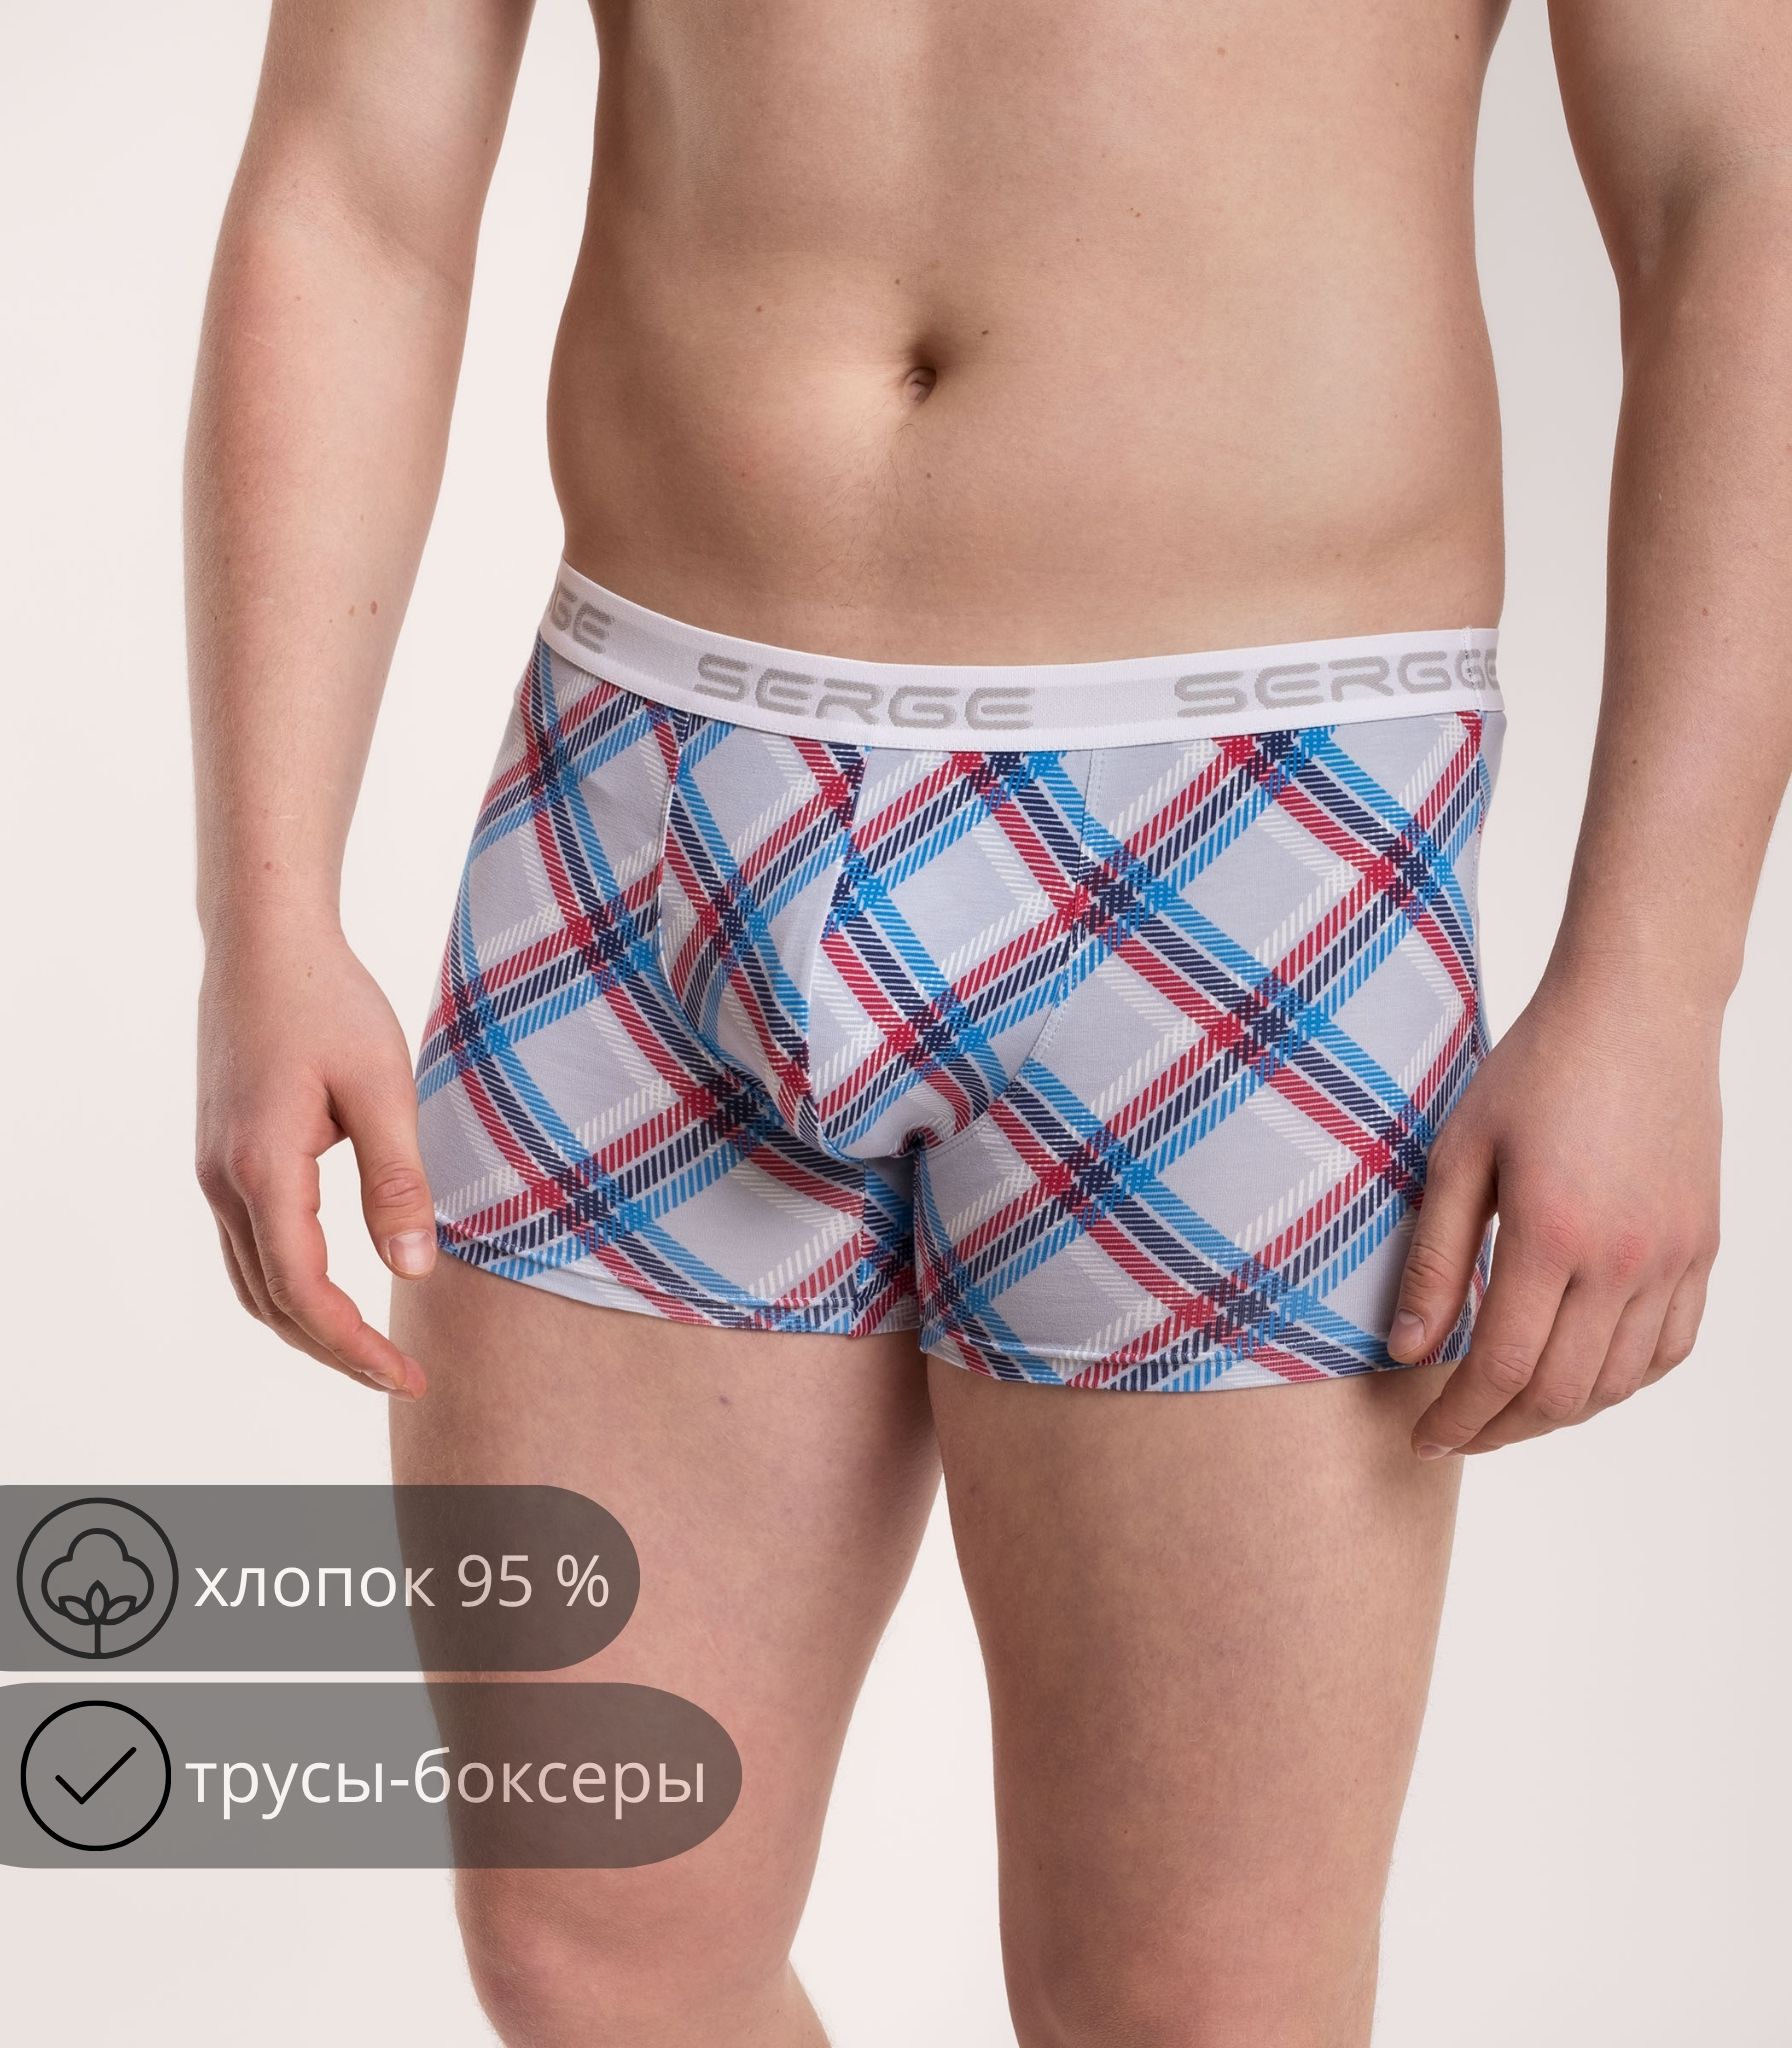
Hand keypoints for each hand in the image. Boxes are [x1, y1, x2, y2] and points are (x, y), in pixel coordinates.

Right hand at [196, 920, 432, 1395]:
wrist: (264, 944)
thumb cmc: (329, 1002)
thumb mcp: (383, 1087)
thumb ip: (398, 1181)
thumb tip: (414, 1268)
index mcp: (263, 1170)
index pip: (304, 1294)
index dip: (355, 1348)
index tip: (408, 1377)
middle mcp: (224, 1182)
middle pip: (272, 1303)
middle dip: (335, 1352)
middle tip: (401, 1378)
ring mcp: (215, 1172)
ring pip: (253, 1282)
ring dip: (308, 1327)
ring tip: (372, 1353)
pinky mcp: (223, 1157)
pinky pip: (249, 1249)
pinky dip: (288, 1288)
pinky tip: (333, 1296)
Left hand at [1388, 969, 1720, 1456]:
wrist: (1639, 1011)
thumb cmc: (1536, 1069)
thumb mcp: (1459, 1153)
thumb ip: (1438, 1260)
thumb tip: (1410, 1352)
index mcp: (1553, 1235)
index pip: (1503, 1368)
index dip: (1459, 1417)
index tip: (1422, 1436)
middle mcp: (1625, 1260)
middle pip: (1563, 1392)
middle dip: (1500, 1429)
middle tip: (1454, 1432)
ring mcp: (1675, 1258)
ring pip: (1620, 1382)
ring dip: (1559, 1413)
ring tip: (1505, 1410)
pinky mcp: (1702, 1247)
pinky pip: (1671, 1347)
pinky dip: (1623, 1381)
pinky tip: (1580, 1375)